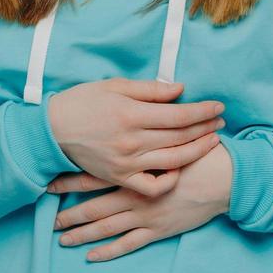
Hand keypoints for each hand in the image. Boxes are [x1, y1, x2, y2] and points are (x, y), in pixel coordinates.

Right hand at [47, 78, 225, 196]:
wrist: (52, 131)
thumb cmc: (82, 102)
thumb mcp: (114, 86)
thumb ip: (150, 90)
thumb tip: (180, 89)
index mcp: (131, 114)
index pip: (178, 115)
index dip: (202, 111)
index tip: (218, 107)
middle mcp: (132, 141)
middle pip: (180, 137)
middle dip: (205, 128)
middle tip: (221, 121)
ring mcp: (126, 163)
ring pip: (172, 161)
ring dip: (197, 151)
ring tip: (212, 141)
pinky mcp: (119, 178)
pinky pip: (151, 187)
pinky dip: (169, 181)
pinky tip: (180, 169)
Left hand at [47, 138, 233, 261]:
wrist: (221, 179)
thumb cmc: (197, 153)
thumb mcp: (169, 133)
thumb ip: (146, 126)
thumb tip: (125, 118)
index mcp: (134, 170)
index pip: (94, 177)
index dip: (71, 182)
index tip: (50, 185)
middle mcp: (134, 195)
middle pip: (95, 207)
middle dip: (70, 213)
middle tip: (51, 219)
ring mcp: (144, 216)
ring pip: (106, 228)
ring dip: (83, 234)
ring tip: (62, 239)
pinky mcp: (157, 231)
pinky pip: (128, 244)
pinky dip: (108, 251)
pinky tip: (91, 256)